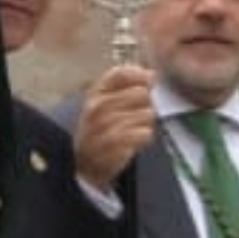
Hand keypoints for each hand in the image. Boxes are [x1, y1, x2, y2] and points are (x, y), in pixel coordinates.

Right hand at [73, 64, 157, 189]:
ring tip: (134, 130)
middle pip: (140, 93)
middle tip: (138, 114)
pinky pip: (144, 133)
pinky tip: (135, 140)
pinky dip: (144, 137)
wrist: (86, 163)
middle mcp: (96, 107)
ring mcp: (103, 126)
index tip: (149, 82)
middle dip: (146, 103)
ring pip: (146, 114)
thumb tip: (153, 75)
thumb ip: (128, 86)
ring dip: (146, 123)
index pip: (120, 74)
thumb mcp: (106, 103)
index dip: (140, 76)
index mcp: (95, 92)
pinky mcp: (113, 145)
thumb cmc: (102, 129)